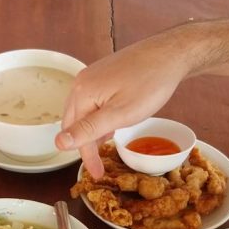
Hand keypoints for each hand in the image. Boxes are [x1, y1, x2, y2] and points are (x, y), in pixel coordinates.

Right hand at [55, 31, 193, 178]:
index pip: (77, 134)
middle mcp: (81, 83)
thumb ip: (88, 130)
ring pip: (83, 113)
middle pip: (74, 122)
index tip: (98, 174)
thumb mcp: (120, 114)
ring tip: (107, 144)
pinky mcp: (103, 75)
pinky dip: (99, 118)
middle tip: (100, 163)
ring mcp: (91, 77)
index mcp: (82, 93)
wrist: (170, 53)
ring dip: (92, 131)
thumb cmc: (150, 84)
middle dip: (86, 144)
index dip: (88, 157)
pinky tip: (112, 123)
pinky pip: (93, 103)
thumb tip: (58, 143)